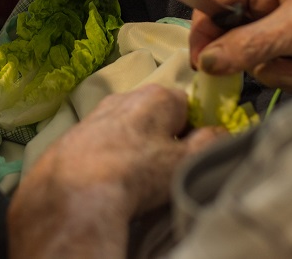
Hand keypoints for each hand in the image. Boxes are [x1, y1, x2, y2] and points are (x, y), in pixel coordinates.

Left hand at [9, 85, 225, 257]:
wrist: (74, 194)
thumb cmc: (137, 174)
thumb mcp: (186, 162)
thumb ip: (211, 142)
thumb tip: (223, 132)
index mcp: (154, 96)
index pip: (185, 104)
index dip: (191, 128)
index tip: (189, 153)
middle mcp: (121, 97)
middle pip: (151, 115)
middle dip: (159, 138)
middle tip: (162, 170)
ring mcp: (91, 116)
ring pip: (122, 129)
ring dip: (129, 148)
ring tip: (132, 179)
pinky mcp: (69, 138)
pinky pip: (96, 145)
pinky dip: (103, 159)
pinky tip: (105, 180)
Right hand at [191, 0, 291, 90]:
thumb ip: (250, 45)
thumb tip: (206, 62)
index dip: (203, 28)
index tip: (202, 62)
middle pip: (231, 27)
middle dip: (254, 55)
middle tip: (278, 67)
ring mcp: (284, 12)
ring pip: (252, 50)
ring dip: (278, 68)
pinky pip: (274, 60)